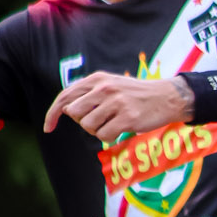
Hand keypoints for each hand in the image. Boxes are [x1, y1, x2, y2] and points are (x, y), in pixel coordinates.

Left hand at [44, 71, 193, 137]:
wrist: (167, 97)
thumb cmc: (136, 95)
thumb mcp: (110, 85)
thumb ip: (87, 94)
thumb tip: (66, 110)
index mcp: (97, 79)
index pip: (65, 97)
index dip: (53, 114)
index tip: (49, 128)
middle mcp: (104, 88)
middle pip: (75, 114)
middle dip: (83, 122)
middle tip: (99, 121)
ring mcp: (116, 102)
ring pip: (88, 126)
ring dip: (98, 130)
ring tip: (113, 124)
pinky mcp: (127, 117)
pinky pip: (104, 136)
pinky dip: (109, 137)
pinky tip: (121, 130)